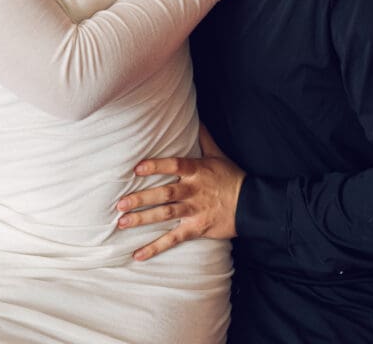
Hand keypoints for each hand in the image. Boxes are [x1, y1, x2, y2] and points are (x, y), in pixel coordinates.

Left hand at [116, 125, 244, 260]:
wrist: (252, 205)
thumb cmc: (232, 177)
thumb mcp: (218, 154)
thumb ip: (204, 138)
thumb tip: (197, 118)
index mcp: (197, 171)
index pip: (174, 165)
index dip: (156, 166)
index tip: (137, 168)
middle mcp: (193, 191)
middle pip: (164, 194)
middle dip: (141, 199)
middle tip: (120, 203)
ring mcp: (194, 210)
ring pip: (165, 215)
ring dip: (143, 219)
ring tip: (122, 222)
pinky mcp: (197, 228)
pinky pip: (174, 239)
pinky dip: (155, 247)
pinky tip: (138, 254)